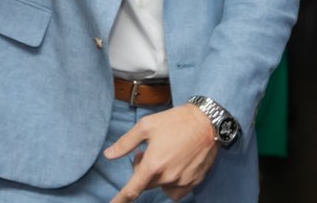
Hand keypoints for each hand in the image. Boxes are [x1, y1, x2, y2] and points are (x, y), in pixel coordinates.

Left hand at [104, 104, 218, 201]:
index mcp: (153, 164)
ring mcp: (182, 181)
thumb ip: (126, 142)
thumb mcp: (146, 126)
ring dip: (157, 178)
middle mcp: (167, 177)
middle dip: (142, 171)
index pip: (132, 190)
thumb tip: (108, 155)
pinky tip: (174, 167)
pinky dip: (171, 184)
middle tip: (146, 153)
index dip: (120, 200)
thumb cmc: (175, 121)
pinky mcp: (194, 181)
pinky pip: (177, 191)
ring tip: (162, 159)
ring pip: (161, 188)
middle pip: (146, 184)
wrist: (207, 121)